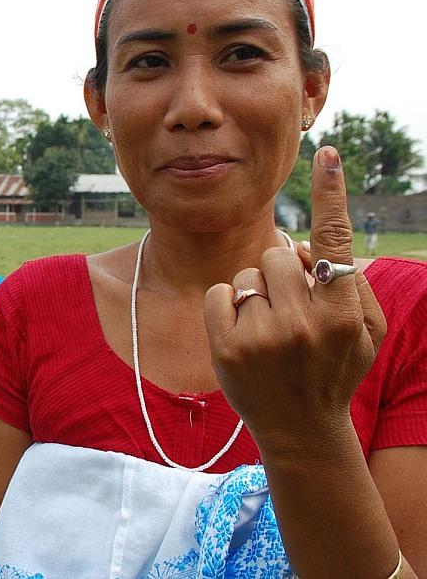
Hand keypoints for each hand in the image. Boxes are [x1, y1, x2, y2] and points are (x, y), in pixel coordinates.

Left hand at [204, 146, 386, 447]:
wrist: (301, 430)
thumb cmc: (335, 371)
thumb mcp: (365, 334)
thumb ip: (352, 284)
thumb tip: (305, 246)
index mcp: (342, 316)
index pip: (334, 243)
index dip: (331, 194)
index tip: (325, 154)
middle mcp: (303, 324)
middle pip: (276, 253)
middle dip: (280, 271)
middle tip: (288, 305)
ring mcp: (261, 338)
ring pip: (246, 274)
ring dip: (255, 292)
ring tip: (268, 328)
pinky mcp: (226, 348)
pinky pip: (219, 293)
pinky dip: (228, 306)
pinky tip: (242, 334)